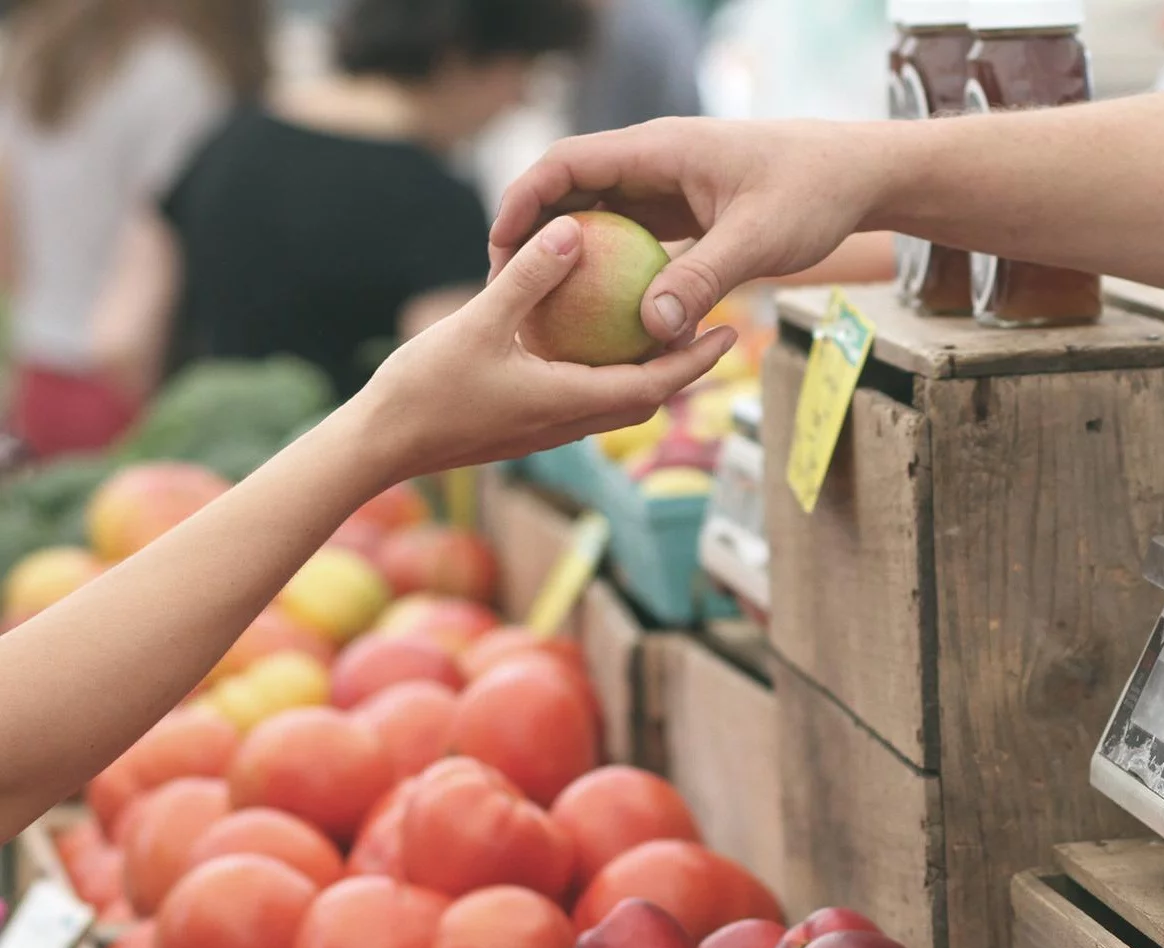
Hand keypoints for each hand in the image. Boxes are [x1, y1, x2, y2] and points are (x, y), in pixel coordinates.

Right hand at [357, 215, 738, 483]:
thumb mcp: (478, 323)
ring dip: (645, 372)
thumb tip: (573, 231)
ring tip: (662, 329)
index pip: (655, 385)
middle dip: (683, 367)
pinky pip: (581, 397)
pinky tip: (592, 340)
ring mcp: (546, 429)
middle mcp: (568, 423)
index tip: (731, 332)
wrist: (380, 446)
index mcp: (570, 403)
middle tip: (712, 326)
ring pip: (614, 401)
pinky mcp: (524, 426)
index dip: (697, 360)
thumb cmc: (425, 390)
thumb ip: (528, 278)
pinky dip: (603, 372)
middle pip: (646, 397)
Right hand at [490, 118, 892, 346]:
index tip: (500, 247)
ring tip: (541, 307)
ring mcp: (667, 187)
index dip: (525, 200)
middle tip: (506, 288)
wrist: (857, 176)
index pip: (568, 163)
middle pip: (572, 189)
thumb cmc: (813, 194)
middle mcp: (654, 162)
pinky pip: (632, 238)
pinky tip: (600, 316)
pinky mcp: (683, 212)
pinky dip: (610, 270)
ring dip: (570, 255)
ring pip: (599, 216)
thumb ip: (703, 280)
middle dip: (534, 233)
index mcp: (659, 150)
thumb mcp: (758, 240)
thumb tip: (651, 330)